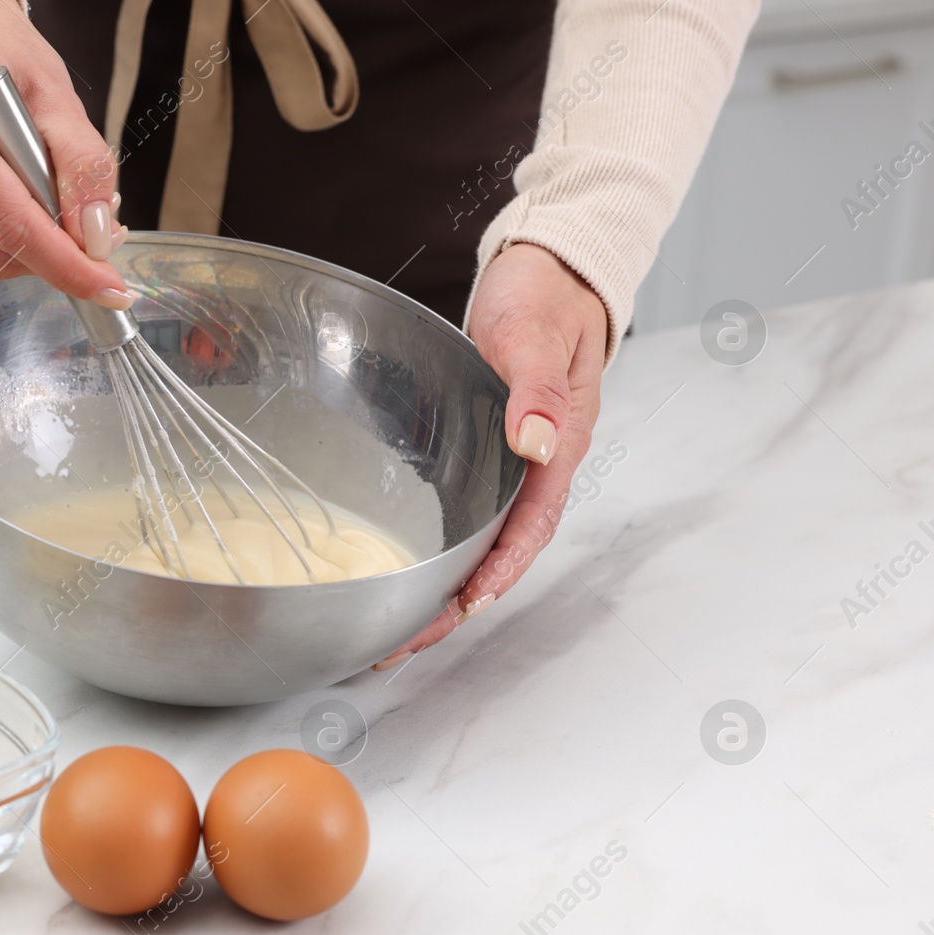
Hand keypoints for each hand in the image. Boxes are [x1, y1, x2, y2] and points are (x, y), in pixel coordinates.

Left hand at [374, 243, 607, 667]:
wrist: (548, 268)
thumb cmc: (544, 296)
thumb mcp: (534, 335)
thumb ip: (537, 389)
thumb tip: (534, 443)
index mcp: (558, 446)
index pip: (531, 526)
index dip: (499, 571)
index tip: (466, 606)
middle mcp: (537, 464)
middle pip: (503, 551)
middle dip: (457, 603)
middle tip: (403, 643)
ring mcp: (513, 461)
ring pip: (484, 541)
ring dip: (446, 587)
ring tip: (398, 628)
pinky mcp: (488, 450)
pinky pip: (468, 513)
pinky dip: (444, 549)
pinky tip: (411, 569)